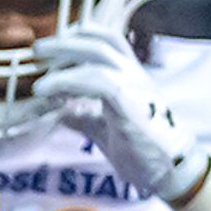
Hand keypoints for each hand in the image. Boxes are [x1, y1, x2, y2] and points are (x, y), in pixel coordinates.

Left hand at [32, 27, 206, 201]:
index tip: (54, 48)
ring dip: (64, 57)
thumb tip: (62, 114)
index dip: (81, 38)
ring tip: (39, 71)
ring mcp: (136, 86)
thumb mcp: (105, 132)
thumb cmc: (144, 153)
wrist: (172, 173)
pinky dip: (68, 81)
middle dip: (67, 41)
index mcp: (131, 79)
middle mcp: (135, 76)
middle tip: (39, 48)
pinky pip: (98, 79)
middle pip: (101, 41)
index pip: (109, 43)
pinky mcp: (132, 101)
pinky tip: (47, 91)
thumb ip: (85, 119)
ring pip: (99, 54)